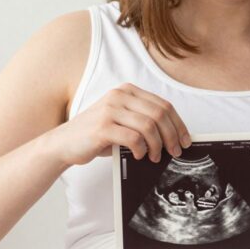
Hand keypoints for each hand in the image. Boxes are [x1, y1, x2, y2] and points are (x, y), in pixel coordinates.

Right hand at [49, 83, 190, 166]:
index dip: (178, 124)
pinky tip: (139, 155)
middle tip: (175, 152)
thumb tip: (174, 137)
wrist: (64, 143)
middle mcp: (119, 96)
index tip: (185, 140)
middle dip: (172, 135)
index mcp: (127, 91)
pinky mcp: (102, 127)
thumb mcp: (122, 121)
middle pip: (159, 114)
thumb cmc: (97, 135)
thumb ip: (143, 122)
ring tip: (155, 157)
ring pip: (149, 126)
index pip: (163, 105)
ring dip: (157, 145)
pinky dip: (141, 149)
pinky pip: (133, 138)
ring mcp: (110, 110)